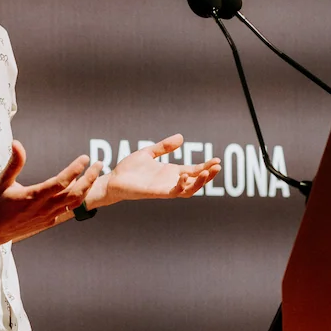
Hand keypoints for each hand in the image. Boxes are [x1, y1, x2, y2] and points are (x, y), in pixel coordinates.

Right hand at [0, 141, 100, 243]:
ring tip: (94, 175)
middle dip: (90, 178)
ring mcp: (48, 216)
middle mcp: (44, 207)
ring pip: (75, 202)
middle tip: (99, 164)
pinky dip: (77, 198)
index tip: (84, 158)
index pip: (62, 181)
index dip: (75, 169)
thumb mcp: (3, 181)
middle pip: (75, 193)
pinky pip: (68, 209)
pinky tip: (80, 188)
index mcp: (34, 196)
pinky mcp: (49, 222)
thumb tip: (17, 143)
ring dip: (87, 188)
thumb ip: (14, 162)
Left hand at [90, 135, 220, 206]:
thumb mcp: (149, 153)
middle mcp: (170, 181)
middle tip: (217, 166)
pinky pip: (172, 192)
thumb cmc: (129, 169)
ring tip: (206, 172)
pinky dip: (180, 186)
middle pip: (195, 181)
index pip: (194, 170)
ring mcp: (164, 188)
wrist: (113, 180)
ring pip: (188, 190)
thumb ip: (164, 147)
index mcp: (171, 172)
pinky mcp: (156, 193)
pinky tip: (184, 176)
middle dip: (207, 175)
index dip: (206, 166)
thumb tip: (181, 137)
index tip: (217, 160)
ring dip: (198, 183)